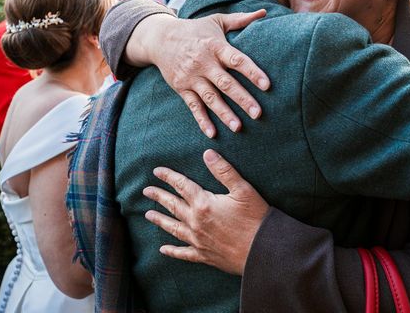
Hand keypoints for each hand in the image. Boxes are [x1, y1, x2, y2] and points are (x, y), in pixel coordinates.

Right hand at [131, 10, 270, 137]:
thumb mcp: (216, 21)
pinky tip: (212, 133)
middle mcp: (203, 63)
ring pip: (210, 98)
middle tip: (258, 113)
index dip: (252, 72)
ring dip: (224, 113)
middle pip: (226, 83)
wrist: (160, 38)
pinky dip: (202, 120)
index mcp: (215, 46)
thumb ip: (241, 20)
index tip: (267, 85)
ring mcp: (191, 77)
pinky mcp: (182, 88)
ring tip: (238, 127)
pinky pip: (193, 106)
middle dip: (242, 99)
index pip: (237, 60)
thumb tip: (264, 12)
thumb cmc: (195, 30)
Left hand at [143, 149, 268, 275]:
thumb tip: (207, 153)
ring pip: (173, 228)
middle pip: (173, 206)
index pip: (181, 185)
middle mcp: (196, 222)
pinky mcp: (204, 255)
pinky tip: (163, 249)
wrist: (262, 250)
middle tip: (146, 191)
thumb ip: (223, 171)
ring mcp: (198, 240)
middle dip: (159, 196)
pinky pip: (183, 253)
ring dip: (160, 220)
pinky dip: (172, 251)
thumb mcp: (242, 189)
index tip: (157, 171)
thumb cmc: (255, 218)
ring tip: (148, 215)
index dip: (169, 177)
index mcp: (204, 204)